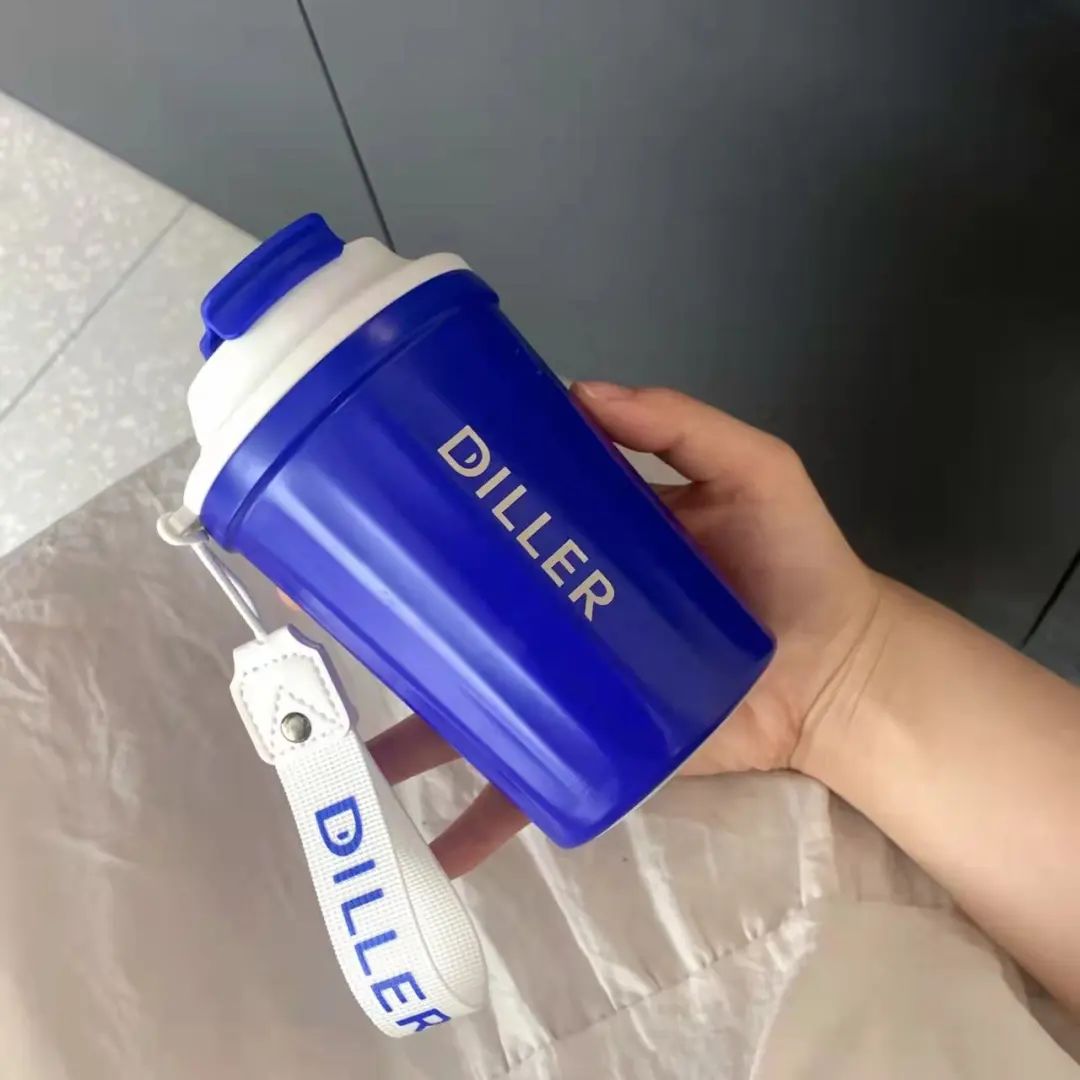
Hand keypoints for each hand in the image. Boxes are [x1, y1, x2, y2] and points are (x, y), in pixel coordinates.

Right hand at [293, 382, 882, 876]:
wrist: (844, 673)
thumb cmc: (798, 563)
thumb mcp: (751, 470)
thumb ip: (680, 425)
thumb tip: (580, 394)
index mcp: (583, 542)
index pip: (495, 527)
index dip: (434, 524)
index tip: (364, 521)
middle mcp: (563, 611)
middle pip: (466, 624)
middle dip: (396, 634)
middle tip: (324, 631)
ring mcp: (574, 685)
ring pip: (481, 710)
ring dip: (417, 735)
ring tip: (351, 755)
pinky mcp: (598, 747)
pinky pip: (534, 782)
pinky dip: (490, 819)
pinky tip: (441, 852)